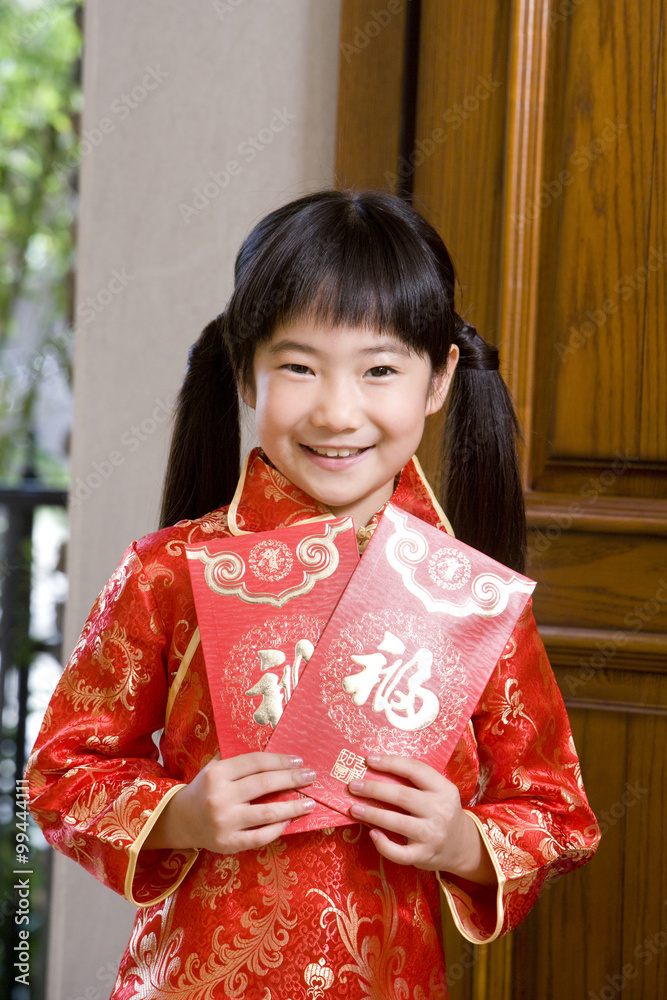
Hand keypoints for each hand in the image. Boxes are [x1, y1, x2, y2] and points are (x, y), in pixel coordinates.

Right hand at [143, 752, 316, 854]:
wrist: (182, 820)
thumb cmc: (205, 789)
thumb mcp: (214, 767)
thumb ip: (238, 758)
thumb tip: (271, 746)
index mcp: (217, 774)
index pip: (256, 763)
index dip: (280, 761)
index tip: (299, 762)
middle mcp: (220, 797)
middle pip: (264, 785)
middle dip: (291, 780)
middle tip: (311, 777)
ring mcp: (224, 823)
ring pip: (266, 813)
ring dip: (292, 807)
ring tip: (309, 803)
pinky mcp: (228, 844)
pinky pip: (260, 837)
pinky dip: (277, 829)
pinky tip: (290, 821)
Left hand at [348, 754, 495, 885]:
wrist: (463, 846)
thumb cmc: (441, 812)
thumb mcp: (439, 792)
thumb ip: (416, 783)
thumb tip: (375, 770)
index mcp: (444, 789)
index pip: (415, 769)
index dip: (390, 763)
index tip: (369, 760)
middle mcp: (440, 811)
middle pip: (402, 795)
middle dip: (374, 789)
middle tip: (353, 785)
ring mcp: (433, 835)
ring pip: (397, 822)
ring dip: (372, 813)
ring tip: (354, 808)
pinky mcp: (424, 855)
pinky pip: (399, 852)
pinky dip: (383, 844)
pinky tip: (372, 833)